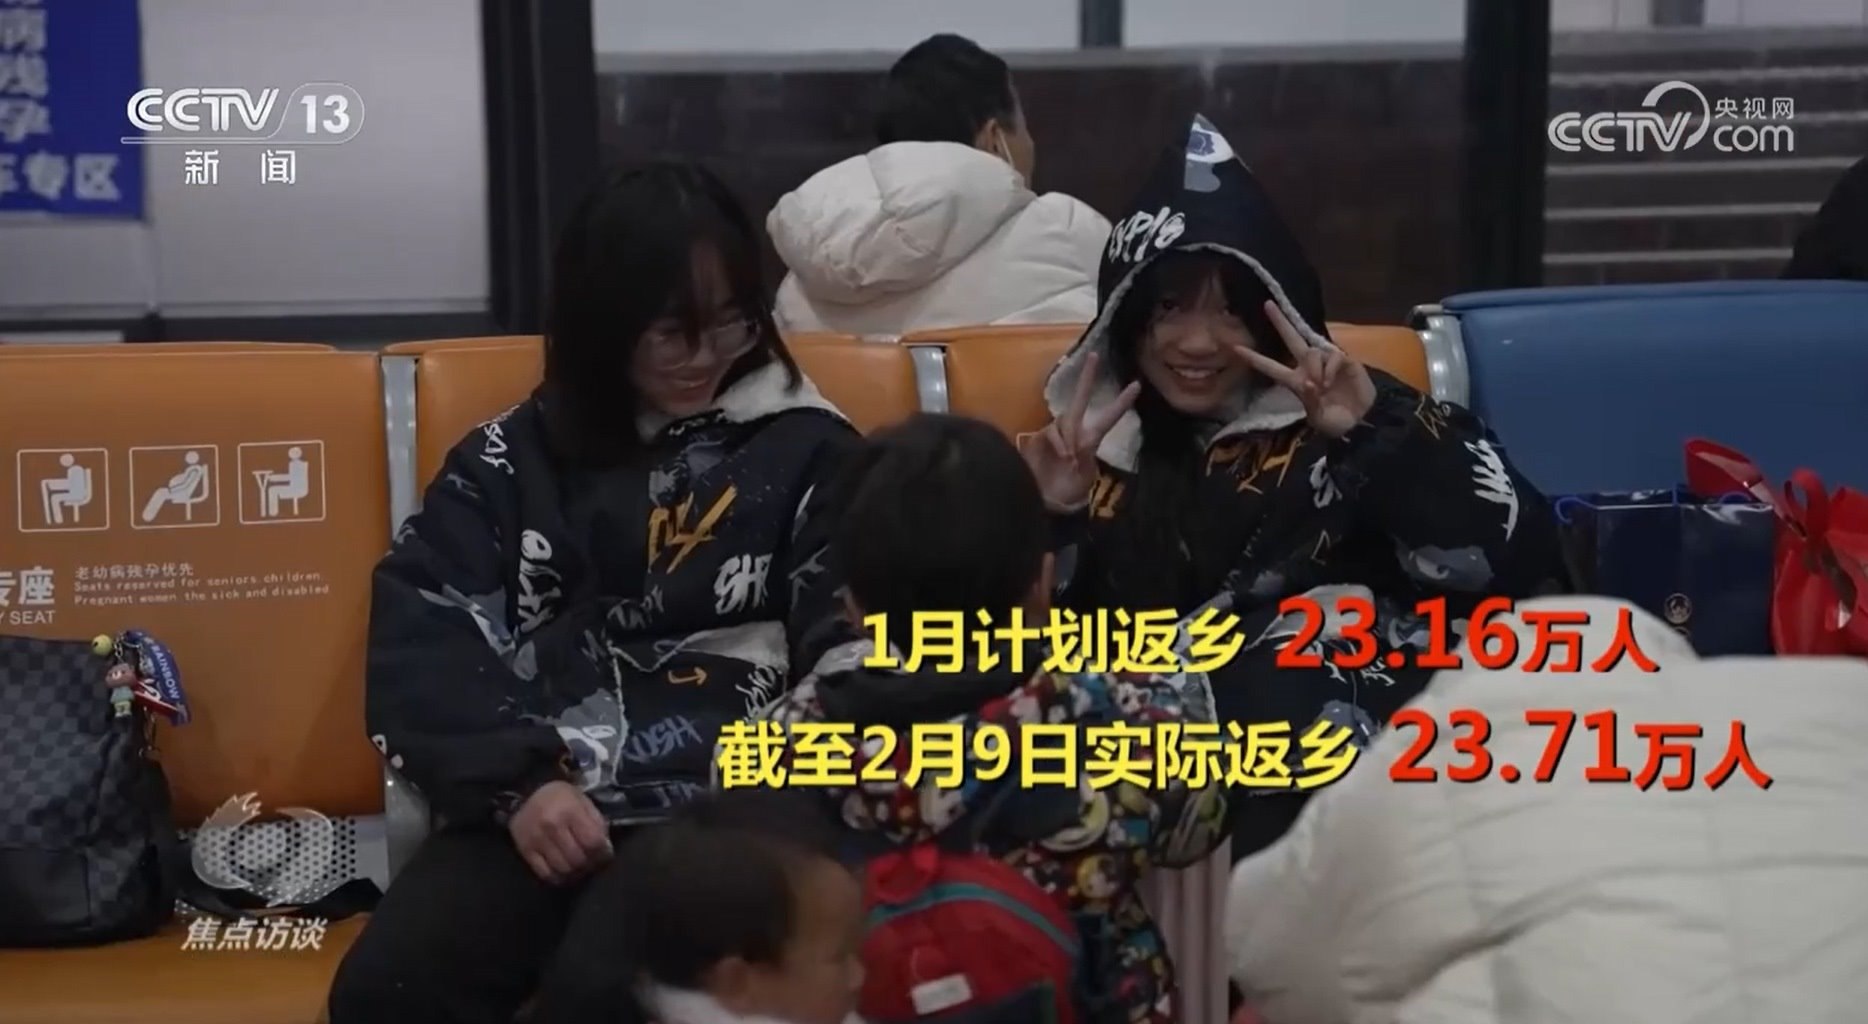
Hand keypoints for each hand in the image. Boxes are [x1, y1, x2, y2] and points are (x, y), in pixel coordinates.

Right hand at [508, 780, 611, 884]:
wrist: (527, 793)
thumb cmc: (561, 797)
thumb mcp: (583, 801)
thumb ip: (596, 823)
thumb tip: (605, 849)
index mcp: (570, 810)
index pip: (592, 842)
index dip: (603, 853)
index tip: (606, 854)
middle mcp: (552, 826)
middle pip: (578, 859)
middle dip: (590, 864)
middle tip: (593, 862)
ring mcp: (537, 840)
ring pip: (563, 869)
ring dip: (576, 873)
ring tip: (580, 868)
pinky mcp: (526, 851)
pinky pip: (546, 874)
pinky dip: (558, 877)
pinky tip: (565, 872)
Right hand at [1018, 351, 1140, 511]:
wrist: (1045, 501)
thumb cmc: (1068, 491)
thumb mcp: (1083, 478)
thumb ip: (1080, 456)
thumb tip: (1070, 444)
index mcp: (1090, 440)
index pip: (1109, 418)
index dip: (1121, 403)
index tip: (1136, 385)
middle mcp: (1074, 431)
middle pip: (1081, 399)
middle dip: (1087, 377)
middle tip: (1094, 355)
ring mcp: (1056, 433)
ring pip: (1064, 420)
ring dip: (1068, 437)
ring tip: (1069, 458)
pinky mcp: (1039, 438)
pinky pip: (1051, 432)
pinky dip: (1057, 442)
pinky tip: (1062, 455)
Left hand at [1231, 301, 1377, 438]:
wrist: (1363, 419)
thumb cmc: (1336, 421)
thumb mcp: (1319, 418)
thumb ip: (1310, 401)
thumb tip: (1308, 382)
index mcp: (1295, 381)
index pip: (1270, 367)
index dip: (1254, 359)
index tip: (1234, 348)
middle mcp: (1307, 366)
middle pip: (1291, 339)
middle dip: (1280, 322)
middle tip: (1267, 304)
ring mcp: (1325, 361)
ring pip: (1311, 351)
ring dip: (1315, 368)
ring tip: (1322, 386)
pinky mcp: (1343, 359)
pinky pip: (1331, 355)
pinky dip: (1329, 368)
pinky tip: (1331, 380)